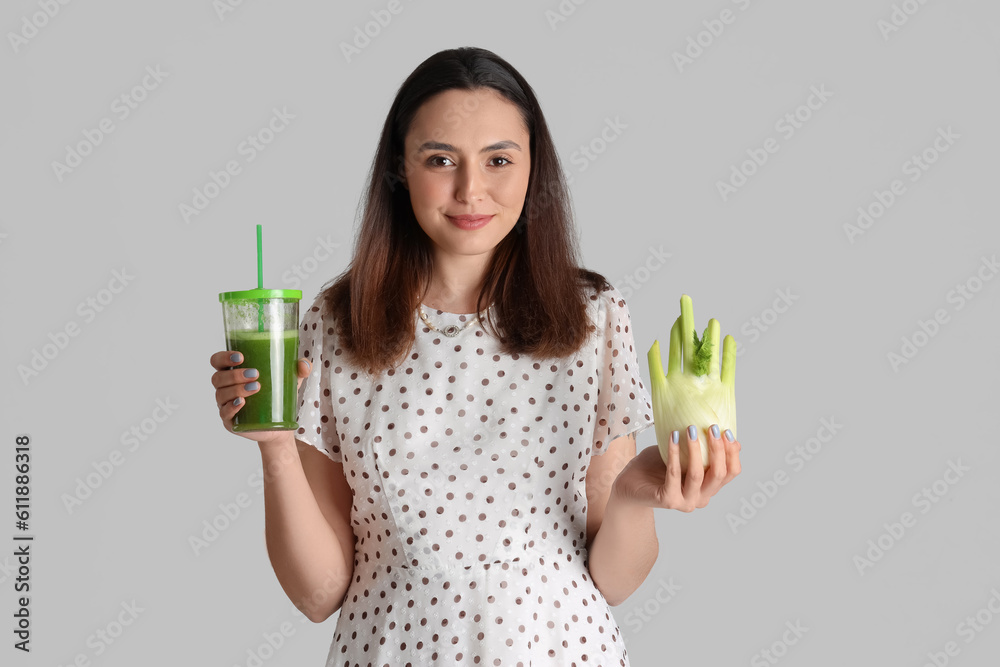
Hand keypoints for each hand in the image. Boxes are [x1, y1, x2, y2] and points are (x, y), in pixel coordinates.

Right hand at [209, 350, 311, 443]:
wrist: (280, 425)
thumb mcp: (291, 379)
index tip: (241, 357)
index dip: (223, 357)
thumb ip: (300, 368)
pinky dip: (231, 407)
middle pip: (218, 377)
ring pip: (221, 394)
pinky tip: (242, 403)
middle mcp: (225, 388)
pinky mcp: (230, 421)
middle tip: (255, 374)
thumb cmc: (278, 396)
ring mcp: (225, 405)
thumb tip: (304, 365)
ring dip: (236, 389)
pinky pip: (224, 413)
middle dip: (235, 374)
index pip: (218, 361)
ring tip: (256, 387)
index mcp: (234, 373)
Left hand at [611, 424, 740, 511]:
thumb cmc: (655, 467)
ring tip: (691, 429)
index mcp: (708, 488)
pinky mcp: (668, 500)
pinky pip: (674, 474)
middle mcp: (701, 498)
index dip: (732, 453)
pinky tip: (673, 437)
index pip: (731, 473)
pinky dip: (675, 453)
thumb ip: (703, 450)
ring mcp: (685, 502)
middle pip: (719, 474)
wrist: (629, 485)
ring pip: (698, 475)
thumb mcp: (682, 454)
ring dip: (696, 449)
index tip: (727, 432)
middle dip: (719, 449)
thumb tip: (727, 434)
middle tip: (712, 427)